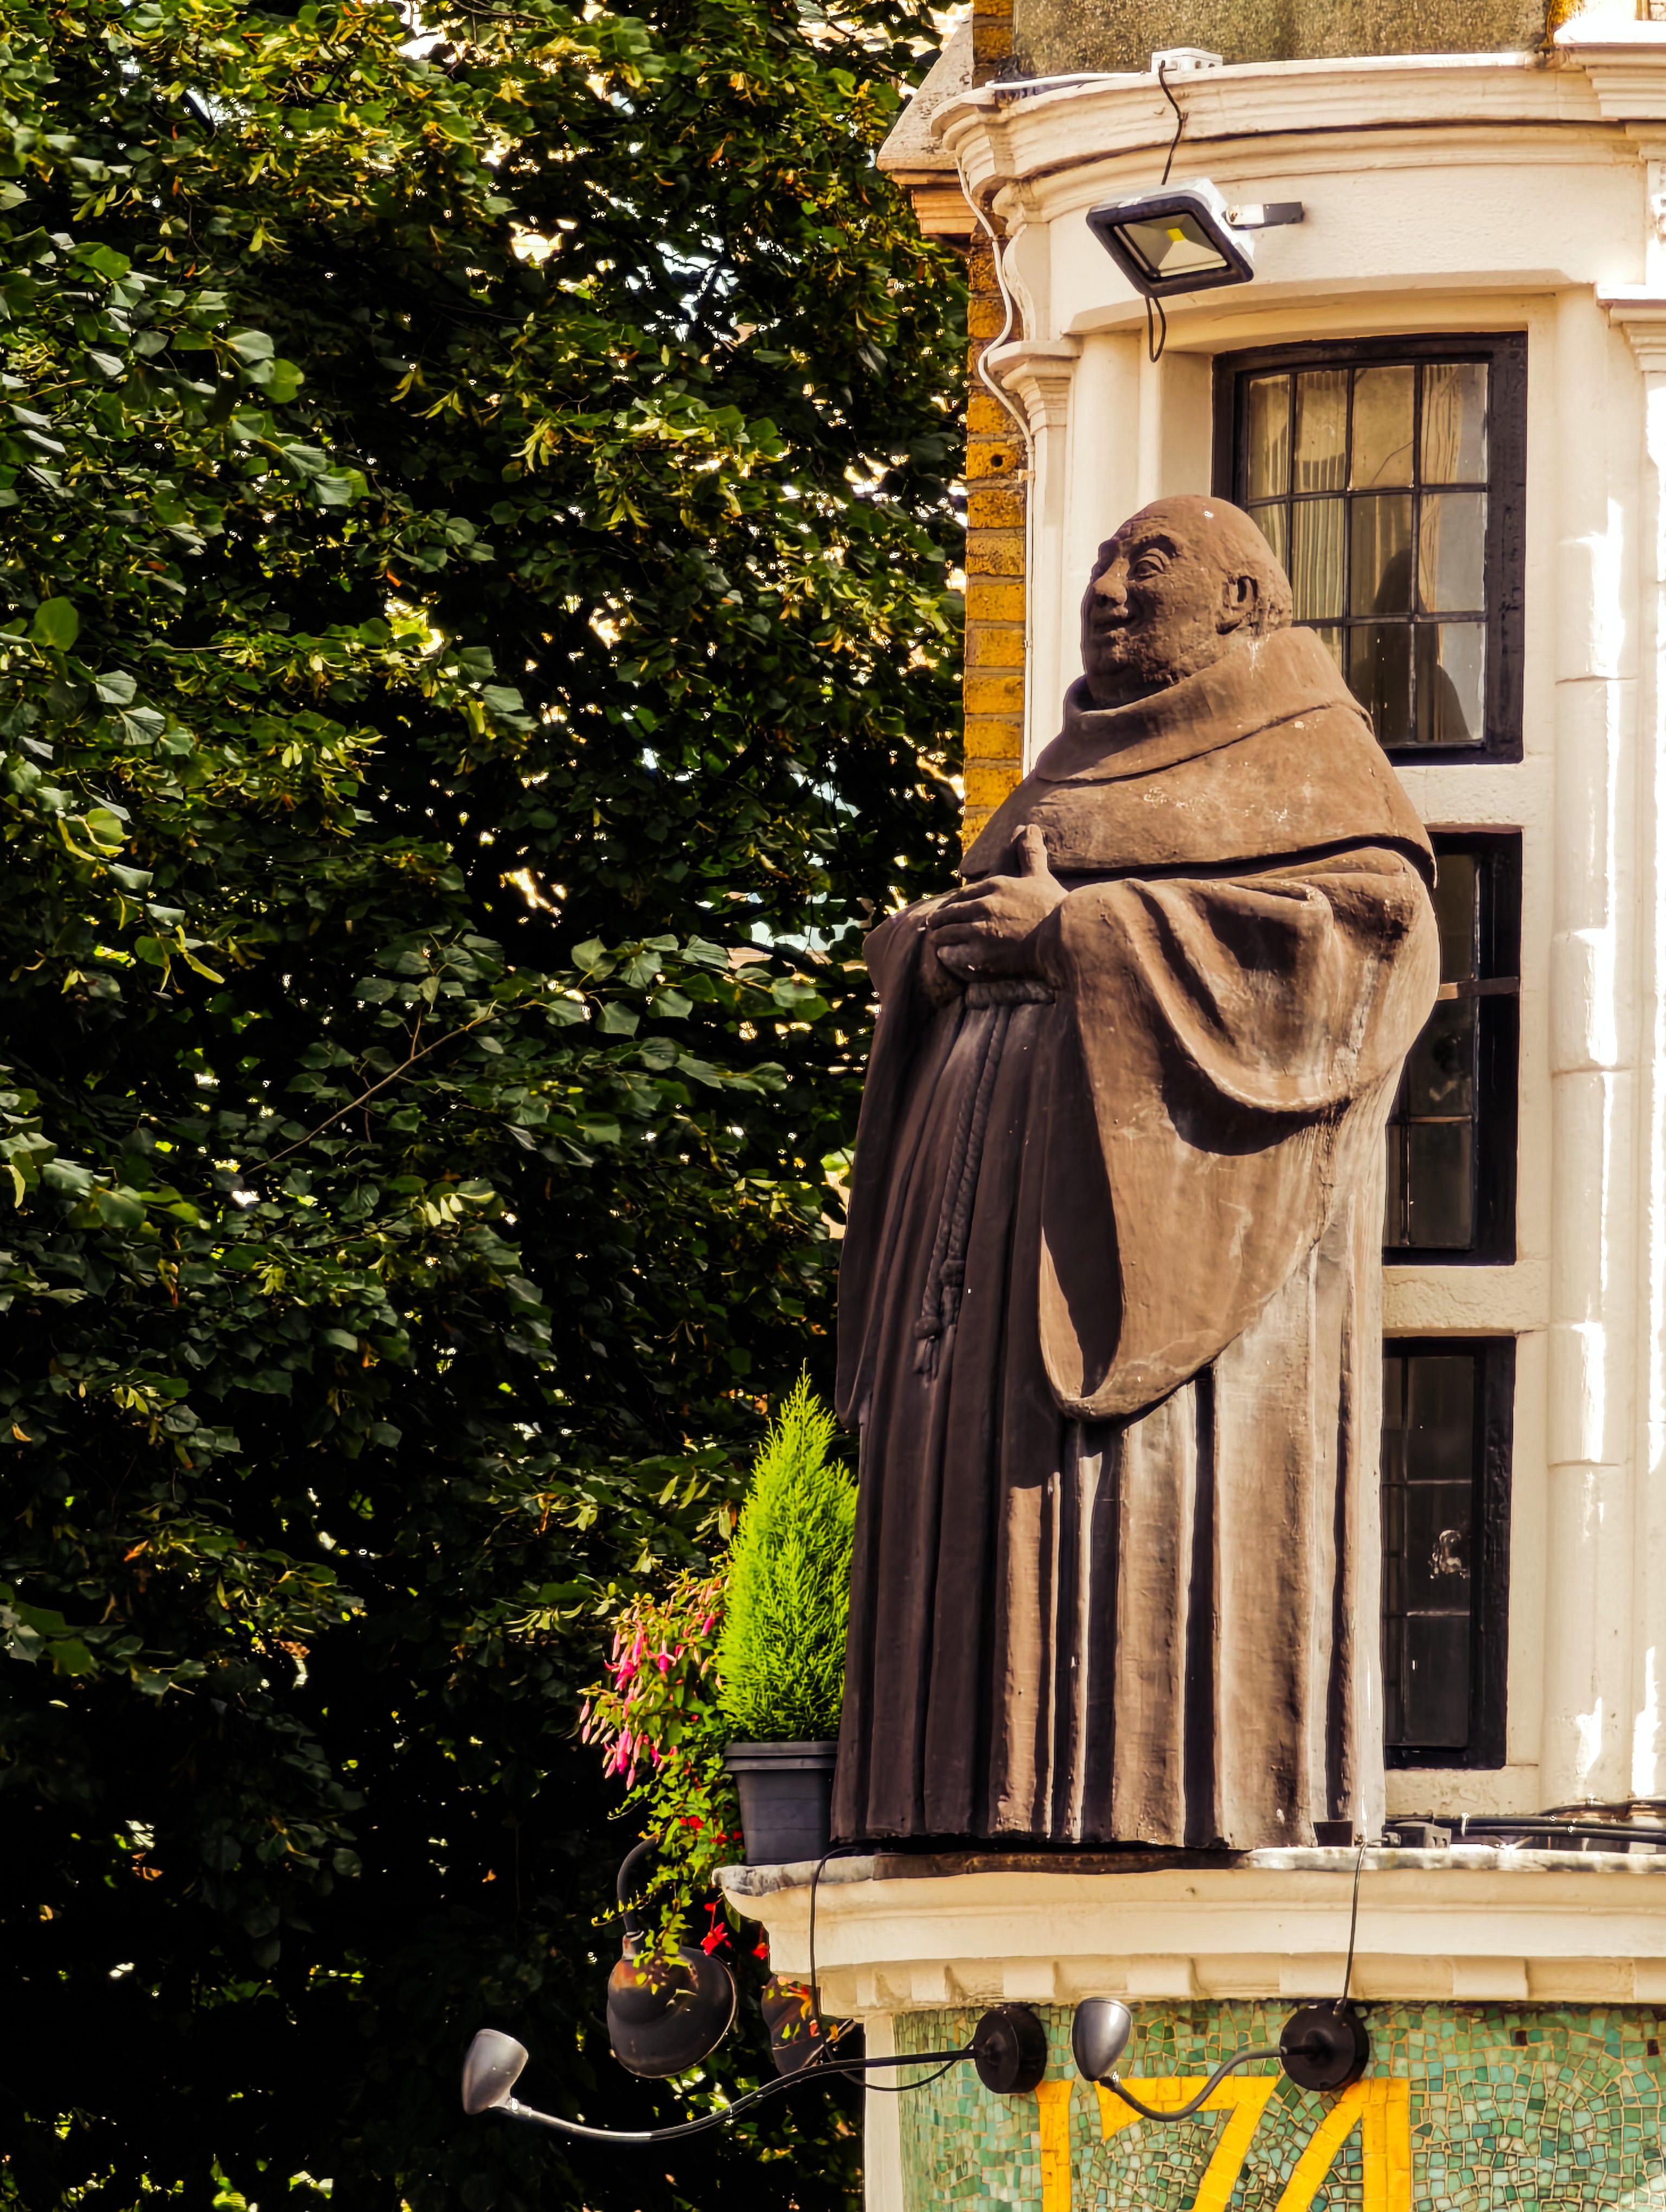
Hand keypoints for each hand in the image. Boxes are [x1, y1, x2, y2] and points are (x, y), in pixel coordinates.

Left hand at [926, 825, 1066, 981]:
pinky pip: (953, 954)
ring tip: (937, 943)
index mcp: (995, 885)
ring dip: (940, 937)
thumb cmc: (1056, 908)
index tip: (946, 908)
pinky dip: (947, 955)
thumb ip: (1030, 853)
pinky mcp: (980, 954)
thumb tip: (1029, 826)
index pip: (963, 894)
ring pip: (947, 933)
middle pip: (950, 913)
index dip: (951, 903)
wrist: (1064, 939)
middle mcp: (984, 905)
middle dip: (939, 920)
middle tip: (932, 925)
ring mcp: (980, 930)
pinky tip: (946, 956)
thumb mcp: (1040, 876)